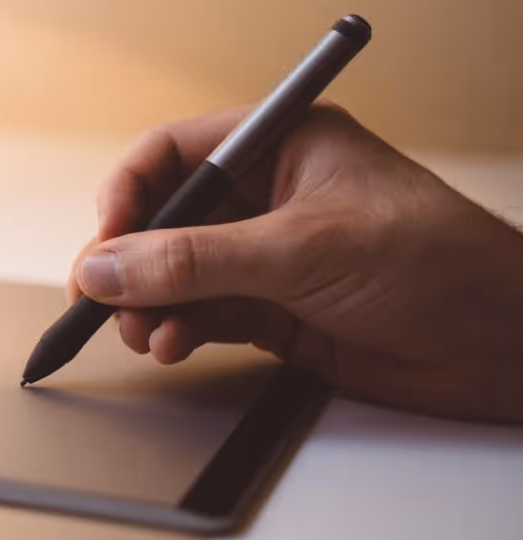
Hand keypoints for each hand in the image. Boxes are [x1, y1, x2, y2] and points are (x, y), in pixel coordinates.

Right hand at [71, 104, 522, 422]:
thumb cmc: (442, 264)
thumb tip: (108, 266)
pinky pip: (197, 314)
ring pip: (174, 275)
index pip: (173, 153)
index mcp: (282, 146)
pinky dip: (174, 331)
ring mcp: (267, 257)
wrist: (504, 343)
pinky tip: (173, 344)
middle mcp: (269, 197)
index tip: (106, 243)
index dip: (129, 195)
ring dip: (148, 306)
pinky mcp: (272, 311)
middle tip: (105, 300)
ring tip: (148, 334)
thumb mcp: (302, 251)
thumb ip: (195, 261)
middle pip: (163, 219)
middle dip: (130, 262)